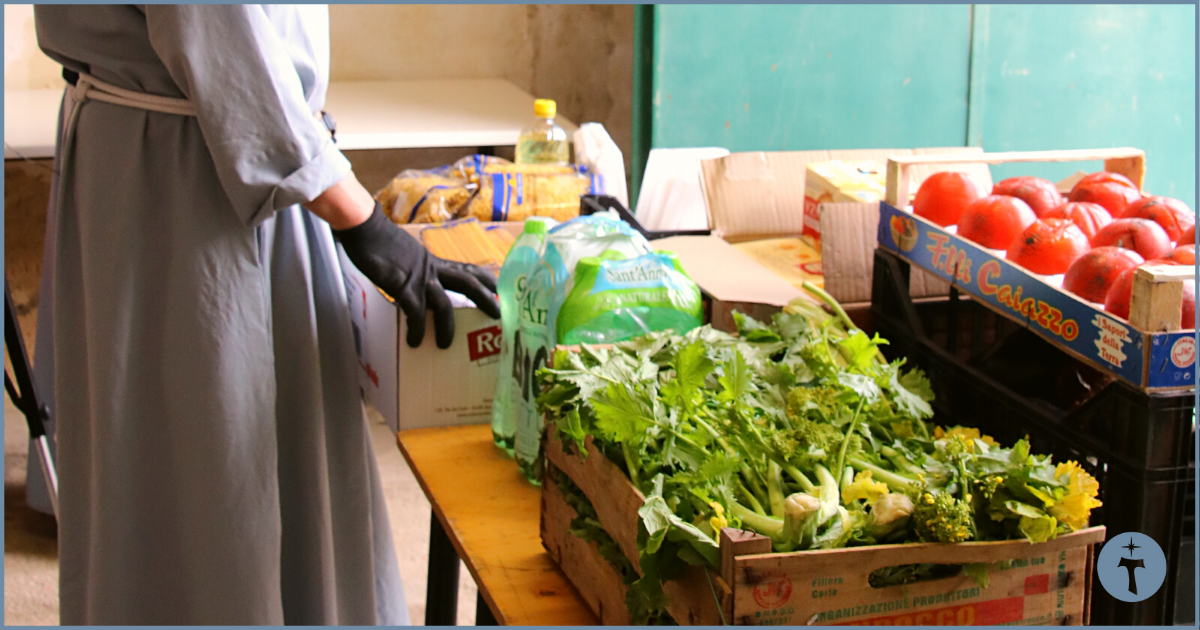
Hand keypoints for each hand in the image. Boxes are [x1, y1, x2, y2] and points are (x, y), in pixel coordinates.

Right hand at [332, 203, 500, 348]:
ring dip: (447, 326)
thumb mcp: (406, 255)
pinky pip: (414, 312)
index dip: (486, 280)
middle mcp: (431, 269)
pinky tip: (414, 341)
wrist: (364, 227)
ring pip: (443, 304)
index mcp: (433, 262)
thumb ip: (415, 268)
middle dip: (484, 299)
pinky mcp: (402, 284)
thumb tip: (414, 285)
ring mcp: (418, 277)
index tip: (501, 290)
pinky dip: (416, 329)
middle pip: (467, 283)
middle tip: (498, 315)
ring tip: (446, 345)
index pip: (467, 269)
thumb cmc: (379, 240)